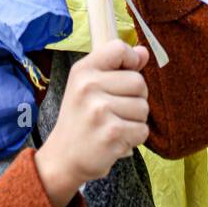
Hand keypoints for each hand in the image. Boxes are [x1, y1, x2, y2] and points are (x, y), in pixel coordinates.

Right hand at [34, 39, 150, 206]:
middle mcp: (89, 86)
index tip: (124, 75)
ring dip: (135, 120)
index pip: (118, 48)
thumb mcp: (89, 86)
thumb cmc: (81, 119)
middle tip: (116, 110)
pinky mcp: (111, 134)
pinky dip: (135, 138)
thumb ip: (118, 67)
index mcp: (83, 70)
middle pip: (139, 82)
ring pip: (143, 108)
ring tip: (115, 125)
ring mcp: (99, 110)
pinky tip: (117, 140)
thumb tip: (144, 52)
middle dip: (136, 98)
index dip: (131, 60)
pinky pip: (142, 130)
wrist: (63, 158)